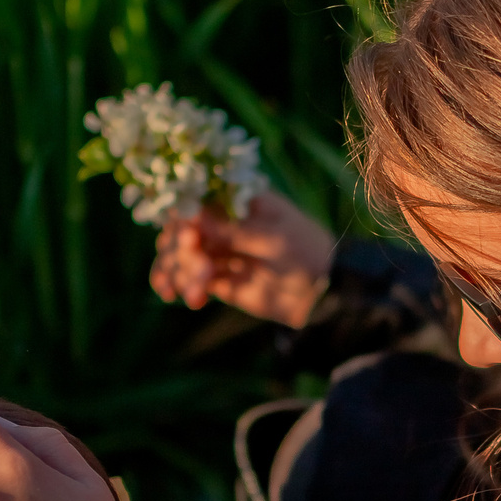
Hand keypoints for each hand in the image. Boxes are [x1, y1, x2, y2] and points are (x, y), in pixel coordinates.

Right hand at [150, 192, 335, 327]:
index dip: (185, 220)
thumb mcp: (276, 240)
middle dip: (182, 252)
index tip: (191, 239)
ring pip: (180, 256)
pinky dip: (182, 287)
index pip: (196, 202)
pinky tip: (187, 298)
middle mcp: (221, 222)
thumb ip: (236, 232)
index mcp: (236, 201)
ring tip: (194, 292)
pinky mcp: (217, 278)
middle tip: (202, 271)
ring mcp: (217, 250)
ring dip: (179, 272)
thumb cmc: (306, 252)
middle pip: (182, 230)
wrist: (322, 291)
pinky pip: (189, 280)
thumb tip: (194, 217)